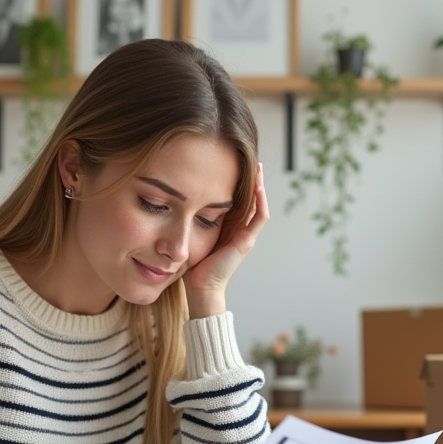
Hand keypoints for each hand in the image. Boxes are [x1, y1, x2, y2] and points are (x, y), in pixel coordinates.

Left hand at [183, 162, 269, 317]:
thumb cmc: (193, 263)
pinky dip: (260, 202)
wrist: (199, 286)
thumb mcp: (194, 232)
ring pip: (258, 205)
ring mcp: (246, 235)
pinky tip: (257, 186)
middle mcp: (241, 229)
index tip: (234, 161)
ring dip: (259, 185)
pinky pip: (259, 218)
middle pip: (251, 198)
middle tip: (250, 157)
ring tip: (258, 167)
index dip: (239, 181)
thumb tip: (182, 195)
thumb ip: (195, 216)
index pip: (239, 198)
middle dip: (252, 178)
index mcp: (230, 226)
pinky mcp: (246, 241)